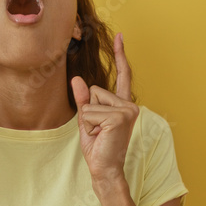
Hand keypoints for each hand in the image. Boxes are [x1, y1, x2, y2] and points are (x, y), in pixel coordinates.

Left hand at [71, 32, 138, 180]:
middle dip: (89, 111)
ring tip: (100, 134)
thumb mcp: (87, 120)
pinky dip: (89, 126)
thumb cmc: (98, 147)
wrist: (104, 169)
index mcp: (123, 103)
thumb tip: (77, 79)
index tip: (120, 36)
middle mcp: (128, 104)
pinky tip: (100, 136)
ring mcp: (126, 110)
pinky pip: (90, 113)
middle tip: (99, 131)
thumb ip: (83, 100)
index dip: (120, 55)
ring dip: (88, 120)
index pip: (123, 75)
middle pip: (95, 90)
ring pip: (91, 102)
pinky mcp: (119, 117)